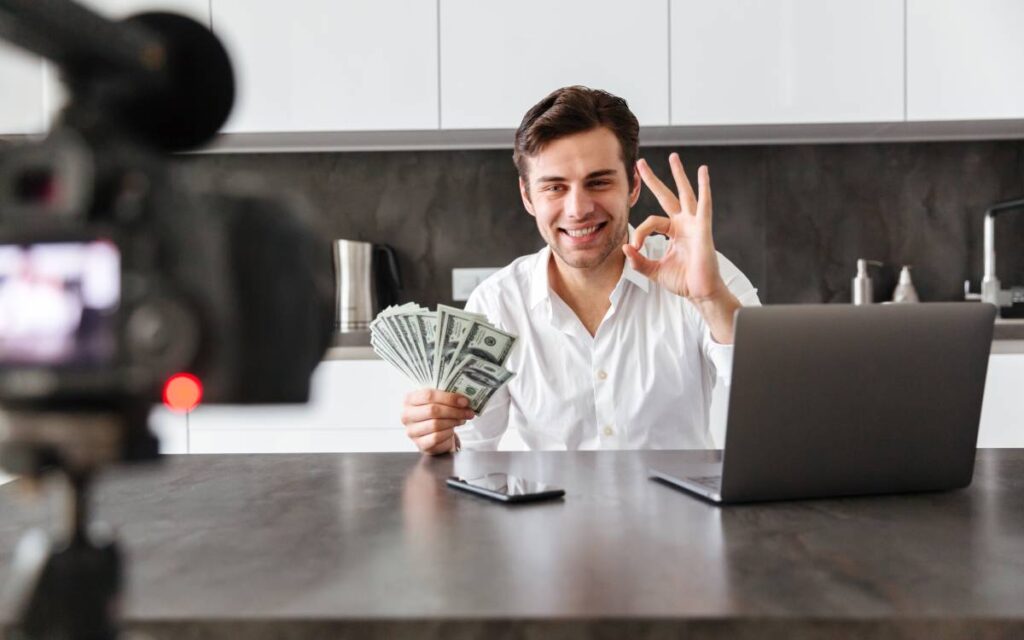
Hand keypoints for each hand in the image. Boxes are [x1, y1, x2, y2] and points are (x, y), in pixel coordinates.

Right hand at [401, 389, 474, 454]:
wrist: (432, 432)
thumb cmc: (435, 414)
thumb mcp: (437, 400)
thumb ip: (446, 396)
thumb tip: (463, 399)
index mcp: (409, 399)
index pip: (428, 395)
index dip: (449, 398)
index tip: (464, 401)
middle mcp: (407, 415)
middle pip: (433, 410)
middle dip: (454, 411)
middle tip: (468, 411)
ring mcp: (412, 431)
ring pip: (436, 424)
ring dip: (454, 421)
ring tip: (462, 419)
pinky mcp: (420, 444)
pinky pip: (437, 437)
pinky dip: (448, 433)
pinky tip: (453, 429)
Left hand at [622, 153, 725, 301]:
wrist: (700, 292)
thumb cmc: (683, 281)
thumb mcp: (654, 270)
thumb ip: (638, 260)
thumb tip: (625, 247)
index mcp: (673, 232)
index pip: (651, 222)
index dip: (639, 232)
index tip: (634, 248)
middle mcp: (683, 224)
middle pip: (667, 196)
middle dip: (653, 180)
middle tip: (641, 163)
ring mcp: (694, 224)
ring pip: (685, 194)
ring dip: (679, 175)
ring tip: (673, 157)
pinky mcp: (703, 228)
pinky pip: (704, 205)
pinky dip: (705, 188)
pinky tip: (703, 172)